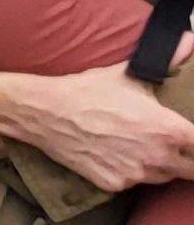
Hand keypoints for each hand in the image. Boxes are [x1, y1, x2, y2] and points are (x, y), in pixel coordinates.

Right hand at [0, 69, 193, 190]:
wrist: (46, 112)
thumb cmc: (89, 92)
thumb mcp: (130, 74)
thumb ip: (168, 59)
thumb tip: (189, 40)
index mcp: (171, 130)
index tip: (192, 140)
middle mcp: (158, 157)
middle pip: (191, 170)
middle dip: (187, 159)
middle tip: (176, 148)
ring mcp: (135, 174)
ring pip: (162, 177)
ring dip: (160, 166)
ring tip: (143, 148)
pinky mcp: (113, 184)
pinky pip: (132, 183)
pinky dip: (129, 173)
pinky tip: (117, 156)